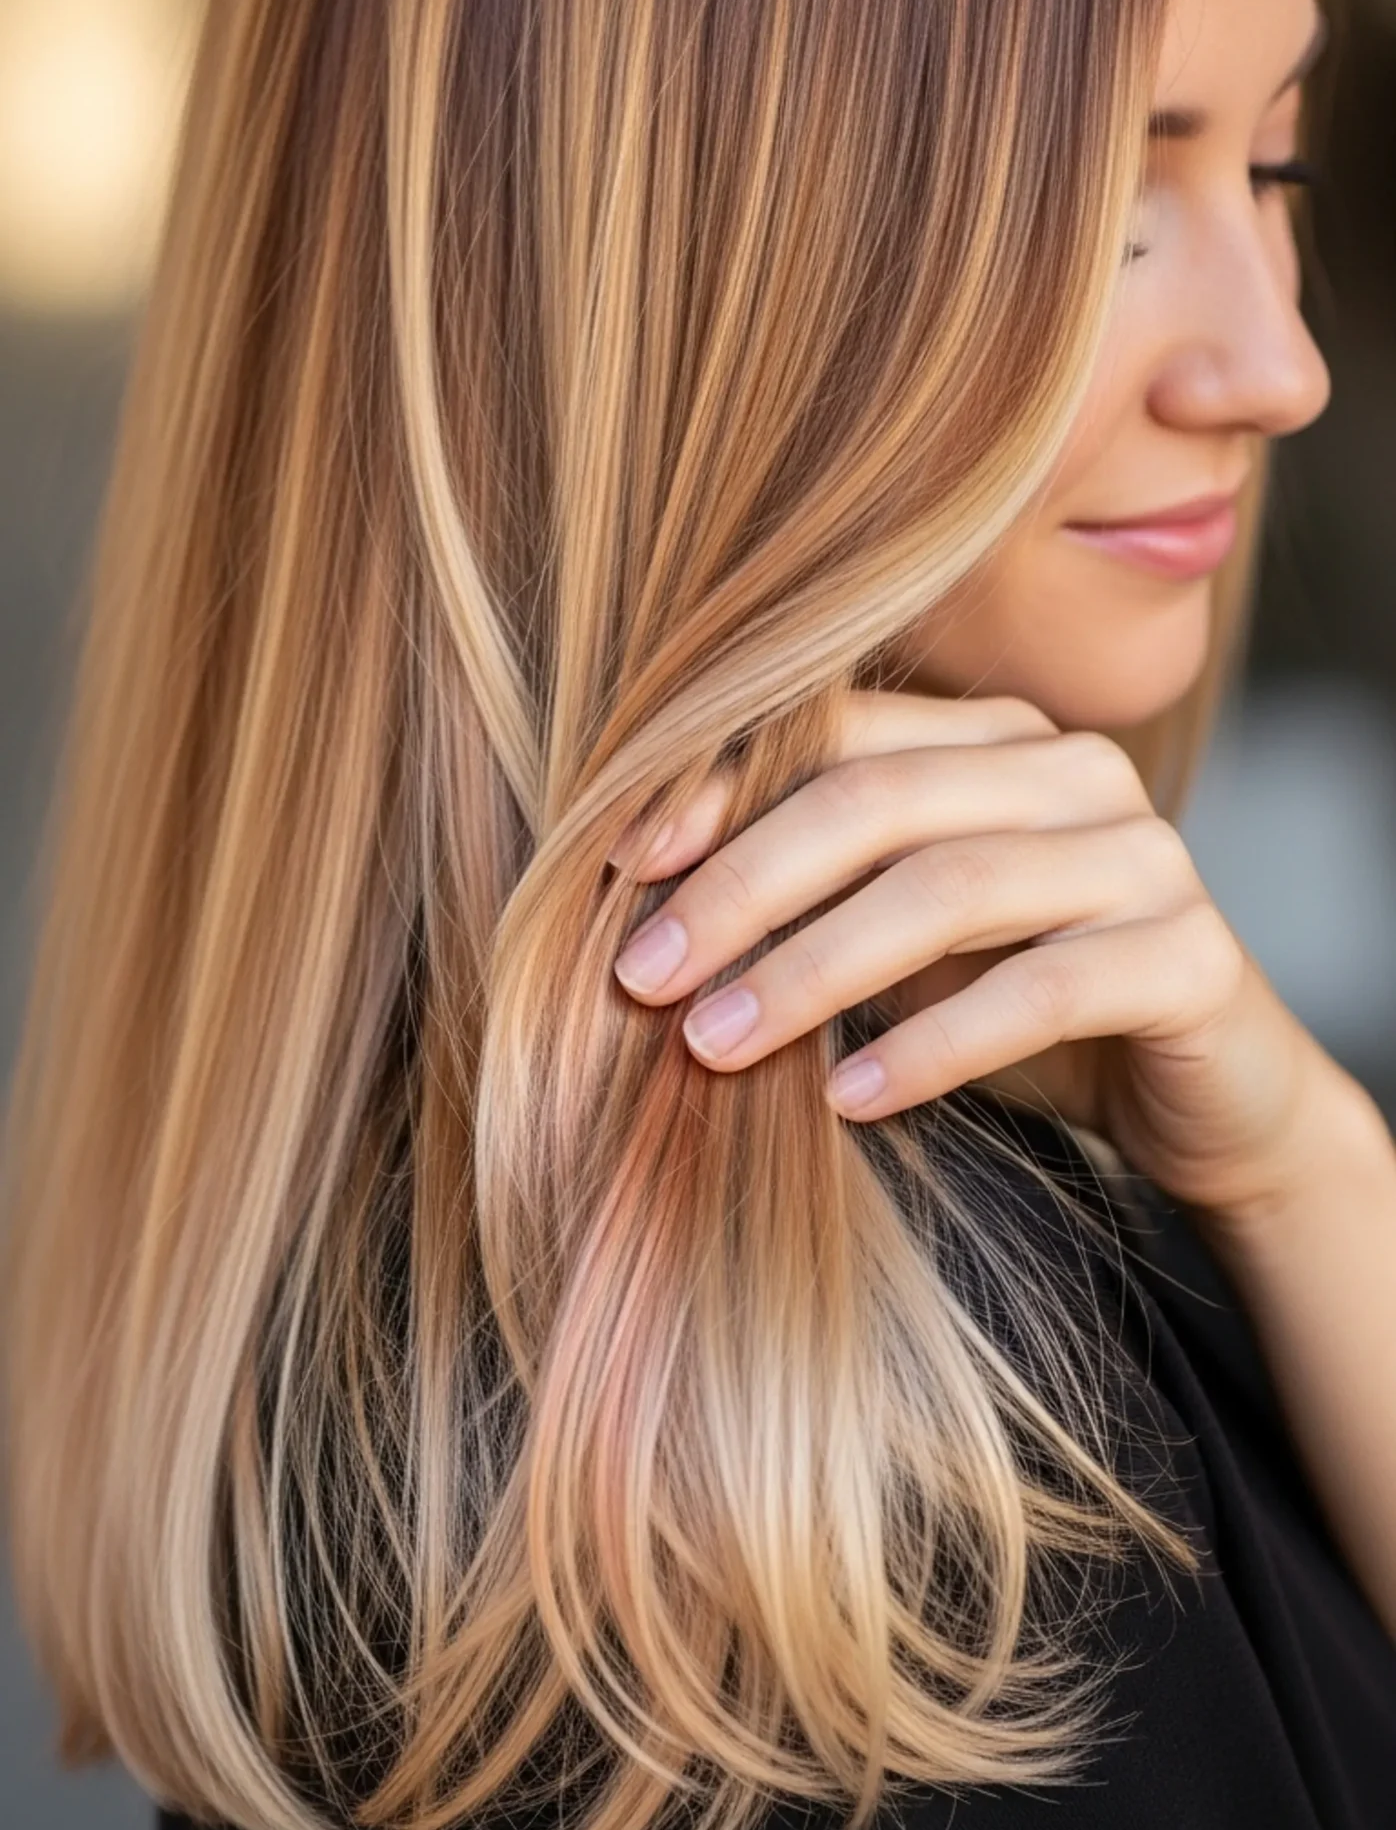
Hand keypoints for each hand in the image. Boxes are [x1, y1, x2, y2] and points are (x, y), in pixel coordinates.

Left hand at [608, 689, 1350, 1225]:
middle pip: (880, 799)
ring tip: (713, 1043)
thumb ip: (811, 894)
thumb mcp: (905, 940)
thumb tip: (633, 904)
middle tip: (643, 975)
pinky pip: (1040, 992)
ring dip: (812, 970)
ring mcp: (1145, 855)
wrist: (1208, 1101)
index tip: (618, 869)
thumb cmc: (1023, 1007)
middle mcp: (1075, 771)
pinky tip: (849, 1099)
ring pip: (950, 887)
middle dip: (744, 886)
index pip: (839, 728)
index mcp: (999, 738)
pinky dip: (930, 1045)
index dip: (721, 788)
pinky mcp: (1193, 956)